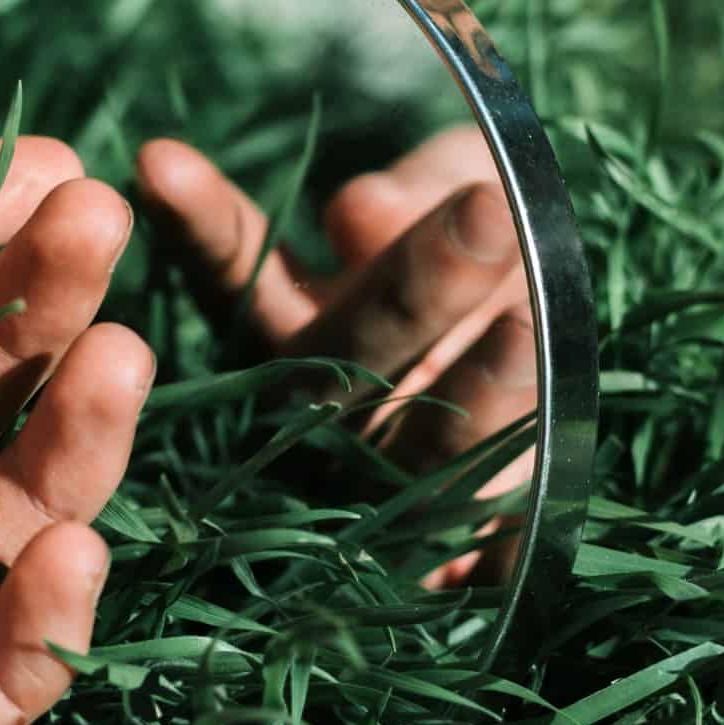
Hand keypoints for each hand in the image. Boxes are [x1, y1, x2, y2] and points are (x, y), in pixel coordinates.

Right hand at [136, 127, 534, 580]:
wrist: (564, 365)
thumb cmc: (494, 250)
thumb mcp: (473, 182)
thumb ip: (428, 179)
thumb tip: (358, 216)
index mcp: (299, 321)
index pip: (234, 267)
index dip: (201, 223)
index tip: (158, 162)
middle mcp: (322, 409)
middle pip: (345, 358)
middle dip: (416, 286)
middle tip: (486, 211)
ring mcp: (389, 484)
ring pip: (419, 455)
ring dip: (479, 397)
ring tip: (530, 327)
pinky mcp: (459, 557)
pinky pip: (484, 562)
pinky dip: (502, 555)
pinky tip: (517, 551)